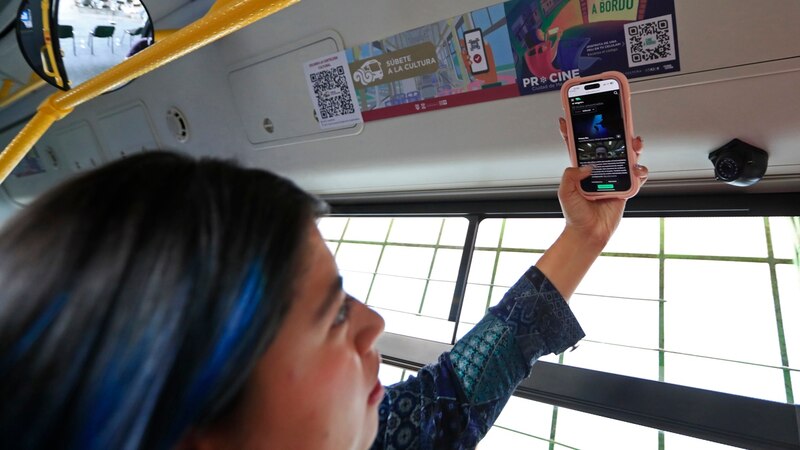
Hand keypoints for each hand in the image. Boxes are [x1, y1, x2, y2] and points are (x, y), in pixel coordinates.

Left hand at [557, 118, 648, 245]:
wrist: (589, 233)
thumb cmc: (575, 214)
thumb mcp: (565, 191)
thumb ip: (571, 175)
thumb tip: (586, 165)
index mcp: (582, 168)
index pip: (578, 144)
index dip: (574, 129)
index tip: (571, 114)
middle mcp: (599, 170)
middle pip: (608, 144)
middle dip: (614, 131)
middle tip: (618, 121)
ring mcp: (613, 177)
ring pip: (626, 156)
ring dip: (632, 146)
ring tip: (635, 141)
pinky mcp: (625, 188)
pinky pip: (637, 175)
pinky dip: (640, 170)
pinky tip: (638, 169)